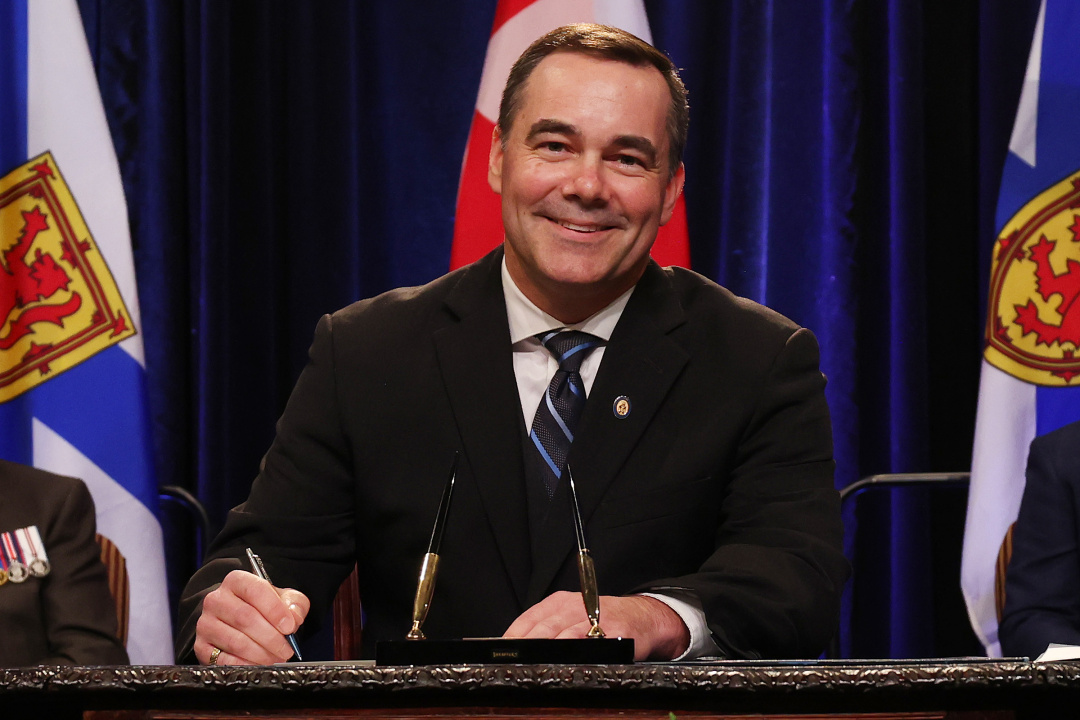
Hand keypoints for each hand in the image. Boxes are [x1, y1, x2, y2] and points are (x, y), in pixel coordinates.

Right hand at [194, 569, 309, 664]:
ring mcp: (206, 623)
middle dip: (271, 637)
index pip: (255, 590)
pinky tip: (259, 665)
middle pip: (245, 618)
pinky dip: (245, 665)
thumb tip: (294, 618)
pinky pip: (222, 660)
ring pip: (235, 640)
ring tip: (276, 658)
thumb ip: (294, 604)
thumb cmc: (263, 607)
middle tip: (287, 649)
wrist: (239, 619)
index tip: (290, 627)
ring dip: (260, 653)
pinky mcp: (201, 646)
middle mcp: (216, 599)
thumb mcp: (283, 598)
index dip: (275, 610)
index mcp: (236, 581)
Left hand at [503, 591, 689, 660]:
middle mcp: (575, 605)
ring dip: (550, 650)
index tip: (502, 653)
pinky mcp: (615, 631)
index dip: (513, 638)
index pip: (529, 619)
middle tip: (516, 663)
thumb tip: (515, 650)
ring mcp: (596, 617)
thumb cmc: (600, 619)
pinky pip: (594, 644)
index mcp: (559, 602)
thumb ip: (547, 629)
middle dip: (528, 647)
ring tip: (536, 664)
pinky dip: (580, 653)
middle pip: (544, 629)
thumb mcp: (570, 616)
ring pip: (566, 635)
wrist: (642, 616)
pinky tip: (570, 662)